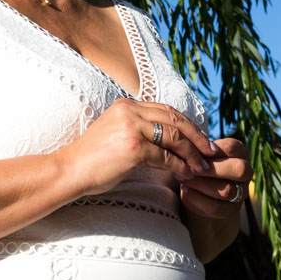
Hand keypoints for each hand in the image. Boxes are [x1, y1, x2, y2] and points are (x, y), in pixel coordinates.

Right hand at [61, 97, 219, 196]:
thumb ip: (140, 130)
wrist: (70, 171)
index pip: (167, 110)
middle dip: (197, 136)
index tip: (200, 139)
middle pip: (175, 119)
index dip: (187, 125)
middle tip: (210, 151)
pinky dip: (180, 167)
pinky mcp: (134, 147)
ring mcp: (132, 127)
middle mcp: (130, 111)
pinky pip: (166, 157)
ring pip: (175, 137)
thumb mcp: (117, 134)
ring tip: (202, 167)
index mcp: (127, 105)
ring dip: (192, 153)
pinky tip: (186, 175)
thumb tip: (170, 140)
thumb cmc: (93, 159)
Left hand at [177, 138, 251, 219]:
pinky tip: (185, 191)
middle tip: (190, 169)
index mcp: (241, 152)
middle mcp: (247, 172)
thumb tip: (190, 150)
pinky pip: (217, 207)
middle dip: (211, 170)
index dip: (210, 151)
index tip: (192, 153)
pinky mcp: (232, 210)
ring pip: (227, 190)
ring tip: (184, 179)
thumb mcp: (202, 153)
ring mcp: (242, 192)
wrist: (199, 189)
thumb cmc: (200, 163)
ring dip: (201, 185)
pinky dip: (198, 199)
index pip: (231, 148)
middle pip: (238, 170)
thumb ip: (199, 150)